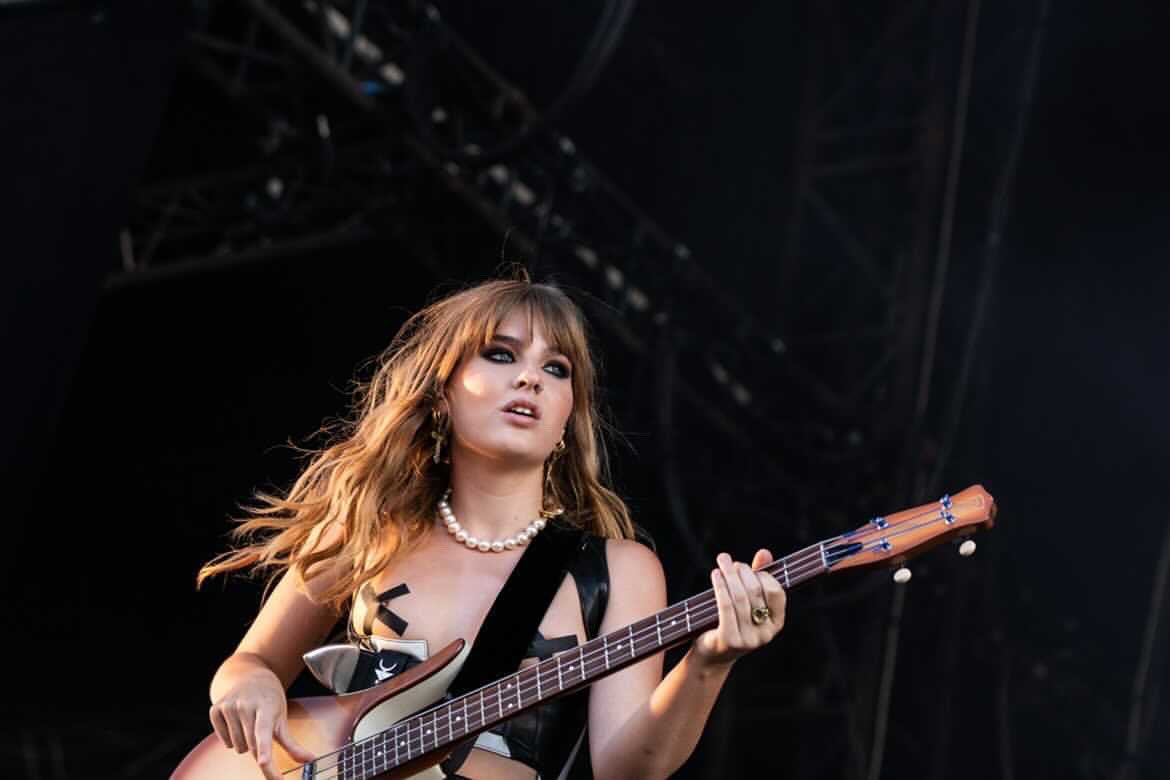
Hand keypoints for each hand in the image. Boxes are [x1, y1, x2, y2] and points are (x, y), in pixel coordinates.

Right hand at [208, 671, 315, 778]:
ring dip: (245, 744)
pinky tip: (236, 723)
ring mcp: (229, 706)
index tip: (263, 763)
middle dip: (258, 749)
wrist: (248, 676)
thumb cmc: (268, 699)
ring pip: (237, 747)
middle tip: (262, 732)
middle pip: (251, 746)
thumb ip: (293, 744)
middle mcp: (245, 705)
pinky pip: (224, 742)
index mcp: (266, 706)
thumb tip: (310, 760)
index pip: (264, 732)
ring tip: (249, 725)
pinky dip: (231, 739)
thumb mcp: (281, 717)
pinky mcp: (215, 709)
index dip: (264, 750)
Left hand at [693, 549, 786, 666]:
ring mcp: (748, 639)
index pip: (776, 592)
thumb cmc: (731, 622)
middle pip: (755, 592)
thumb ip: (757, 578)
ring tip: (722, 562)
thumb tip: (764, 553)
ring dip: (729, 574)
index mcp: (776, 623)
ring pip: (739, 597)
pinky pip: (726, 607)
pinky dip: (720, 587)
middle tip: (729, 562)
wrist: (711, 656)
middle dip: (742, 572)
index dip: (762, 575)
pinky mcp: (729, 640)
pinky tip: (716, 575)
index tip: (746, 567)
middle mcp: (765, 634)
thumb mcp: (746, 602)